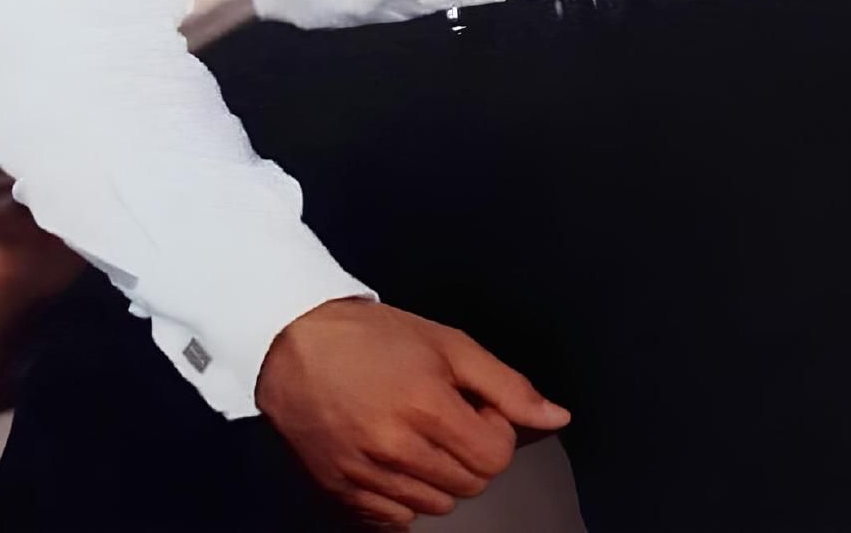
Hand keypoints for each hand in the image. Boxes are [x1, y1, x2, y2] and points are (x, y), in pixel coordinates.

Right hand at [254, 297, 569, 526]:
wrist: (292, 341)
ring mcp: (369, 477)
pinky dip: (406, 495)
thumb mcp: (445, 342)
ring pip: (440, 504)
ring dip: (441, 473)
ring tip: (417, 431)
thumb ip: (505, 383)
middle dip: (471, 449)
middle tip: (444, 412)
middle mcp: (399, 449)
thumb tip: (558, 417)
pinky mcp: (345, 494)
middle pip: (473, 483)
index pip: (497, 455)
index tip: (471, 402)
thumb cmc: (372, 336)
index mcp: (427, 406)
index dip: (494, 426)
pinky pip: (399, 519)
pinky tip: (393, 457)